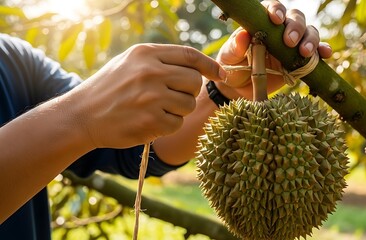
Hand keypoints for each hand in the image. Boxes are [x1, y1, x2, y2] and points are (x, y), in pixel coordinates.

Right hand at [68, 44, 224, 147]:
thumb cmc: (110, 88)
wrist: (82, 115)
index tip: (219, 74)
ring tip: (155, 109)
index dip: (209, 65)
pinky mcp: (151, 121)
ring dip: (178, 110)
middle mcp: (150, 72)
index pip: (190, 56)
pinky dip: (168, 125)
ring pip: (188, 104)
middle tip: (172, 96)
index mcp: (146, 53)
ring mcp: (151, 97)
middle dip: (188, 91)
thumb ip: (162, 60)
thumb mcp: (131, 63)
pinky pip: (177, 124)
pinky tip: (150, 122)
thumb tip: (198, 66)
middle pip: (194, 81)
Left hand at [214, 0, 331, 99]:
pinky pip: (316, 53)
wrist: (239, 88)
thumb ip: (234, 47)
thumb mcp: (228, 57)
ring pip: (309, 32)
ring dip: (310, 39)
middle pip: (296, 18)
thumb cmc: (232, 67)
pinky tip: (325, 54)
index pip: (273, 8)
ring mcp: (292, 45)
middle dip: (296, 27)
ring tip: (304, 52)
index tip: (275, 19)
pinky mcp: (300, 60)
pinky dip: (323, 51)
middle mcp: (280, 30)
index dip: (277, 10)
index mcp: (262, 22)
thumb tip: (242, 35)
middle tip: (289, 42)